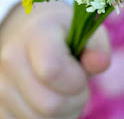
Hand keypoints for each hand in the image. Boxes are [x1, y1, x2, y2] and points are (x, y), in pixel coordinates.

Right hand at [0, 0, 109, 117]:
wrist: (26, 33)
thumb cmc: (61, 33)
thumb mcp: (83, 28)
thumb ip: (97, 45)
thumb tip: (99, 64)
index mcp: (36, 33)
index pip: (53, 71)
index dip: (76, 80)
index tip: (81, 72)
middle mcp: (11, 59)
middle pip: (49, 105)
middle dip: (74, 101)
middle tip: (78, 86)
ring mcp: (0, 85)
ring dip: (62, 114)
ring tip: (63, 92)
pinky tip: (48, 101)